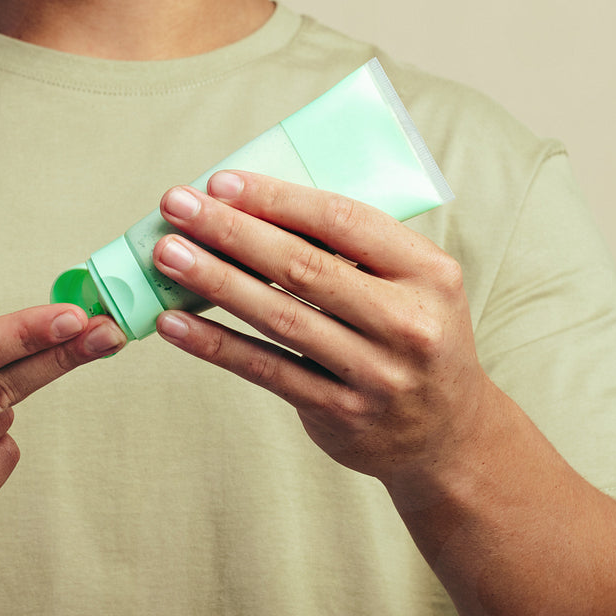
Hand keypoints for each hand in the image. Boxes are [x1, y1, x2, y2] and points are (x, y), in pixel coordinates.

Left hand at [150, 170, 493, 481]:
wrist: (448, 434)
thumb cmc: (412, 335)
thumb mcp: (412, 283)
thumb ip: (353, 248)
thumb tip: (254, 204)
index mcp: (429, 272)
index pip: (343, 222)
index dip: (277, 199)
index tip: (221, 181)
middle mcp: (407, 322)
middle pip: (303, 267)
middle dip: (232, 231)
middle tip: (176, 206)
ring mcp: (375, 373)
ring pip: (279, 318)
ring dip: (214, 282)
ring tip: (166, 256)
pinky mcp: (340, 413)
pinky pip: (266, 370)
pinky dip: (215, 344)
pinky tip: (174, 323)